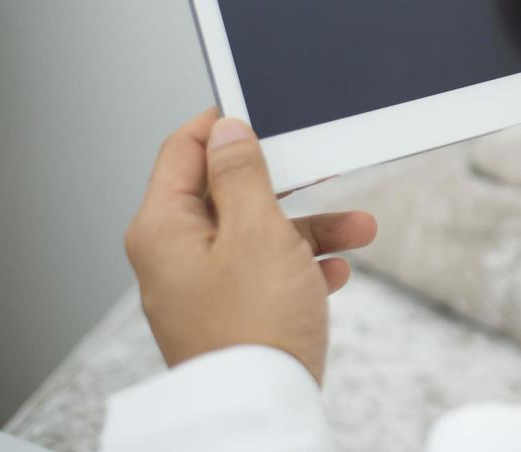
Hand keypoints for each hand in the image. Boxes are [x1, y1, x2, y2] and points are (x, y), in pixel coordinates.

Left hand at [124, 108, 376, 382]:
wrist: (262, 408)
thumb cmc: (254, 327)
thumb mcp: (257, 231)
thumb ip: (242, 173)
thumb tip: (227, 130)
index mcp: (163, 229)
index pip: (183, 151)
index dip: (223, 125)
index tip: (263, 112)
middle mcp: (174, 255)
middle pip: (229, 192)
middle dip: (287, 182)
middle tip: (322, 165)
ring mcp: (202, 286)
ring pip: (257, 233)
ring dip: (309, 226)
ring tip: (358, 227)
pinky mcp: (230, 313)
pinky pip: (267, 271)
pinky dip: (302, 264)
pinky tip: (335, 271)